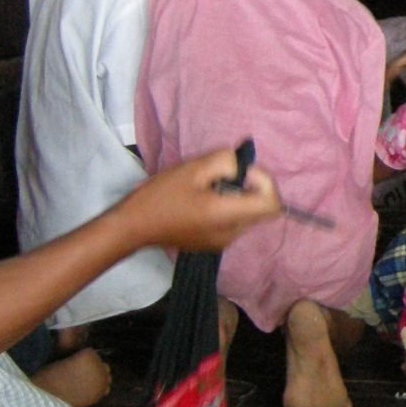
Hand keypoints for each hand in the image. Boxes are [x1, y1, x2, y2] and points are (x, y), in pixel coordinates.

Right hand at [120, 150, 281, 253]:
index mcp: (228, 216)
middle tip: (224, 175)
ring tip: (211, 187)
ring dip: (240, 197)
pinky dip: (229, 207)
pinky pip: (235, 222)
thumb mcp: (193, 169)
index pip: (272, 204)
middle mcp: (232, 234)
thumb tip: (243, 166)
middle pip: (263, 209)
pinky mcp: (214, 244)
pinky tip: (204, 200)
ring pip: (250, 215)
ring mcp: (224, 242)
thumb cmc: (161, 196)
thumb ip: (226, 162)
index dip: (265, 182)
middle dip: (252, 187)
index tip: (241, 172)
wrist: (133, 227)